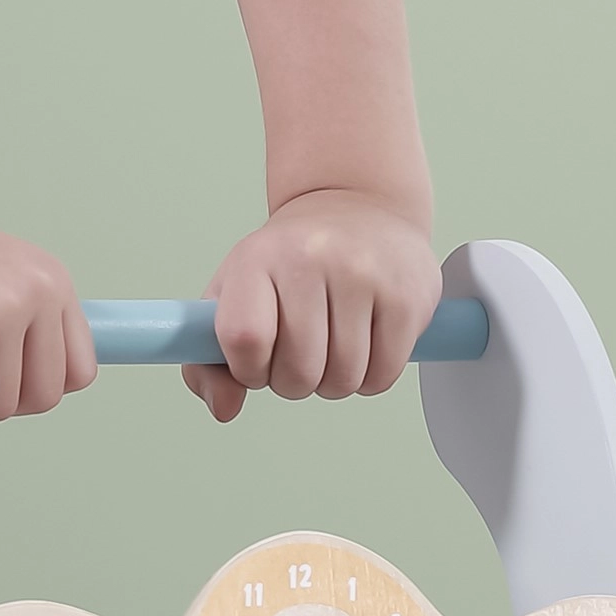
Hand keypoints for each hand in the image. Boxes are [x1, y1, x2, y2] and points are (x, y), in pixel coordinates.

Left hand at [184, 192, 442, 421]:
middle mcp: (310, 258)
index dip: (248, 369)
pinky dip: (371, 378)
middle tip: (300, 353)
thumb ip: (209, 361)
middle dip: (294, 381)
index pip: (244, 338)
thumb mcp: (234, 294)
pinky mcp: (406, 296)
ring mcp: (364, 275)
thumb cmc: (288, 262)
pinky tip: (365, 345)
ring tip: (332, 346)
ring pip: (343, 379)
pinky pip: (383, 375)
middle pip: (297, 372)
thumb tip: (225, 409)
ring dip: (334, 382)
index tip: (256, 360)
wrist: (358, 206)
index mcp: (258, 259)